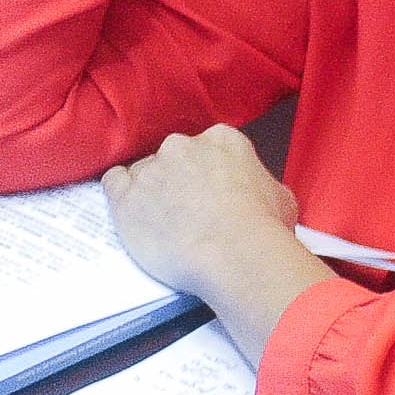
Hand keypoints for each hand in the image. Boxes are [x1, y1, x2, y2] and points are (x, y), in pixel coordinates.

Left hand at [101, 123, 328, 357]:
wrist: (235, 254)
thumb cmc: (264, 229)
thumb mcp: (280, 196)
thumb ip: (258, 183)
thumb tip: (254, 193)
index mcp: (223, 140)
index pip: (210, 147)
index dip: (211, 172)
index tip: (214, 192)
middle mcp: (183, 146)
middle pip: (175, 156)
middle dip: (180, 178)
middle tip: (192, 210)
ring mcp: (150, 169)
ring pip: (144, 171)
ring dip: (152, 191)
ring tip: (166, 222)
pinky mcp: (125, 196)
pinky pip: (113, 183)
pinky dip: (122, 194)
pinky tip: (135, 211)